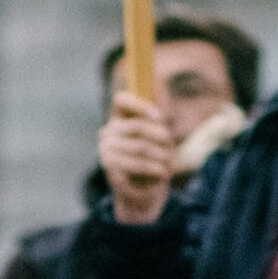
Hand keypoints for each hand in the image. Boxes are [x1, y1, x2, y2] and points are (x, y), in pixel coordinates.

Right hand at [99, 92, 176, 226]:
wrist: (142, 194)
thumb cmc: (152, 160)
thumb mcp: (158, 138)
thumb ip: (158, 118)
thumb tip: (164, 84)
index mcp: (118, 120)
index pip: (121, 100)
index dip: (140, 105)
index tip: (160, 117)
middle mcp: (107, 133)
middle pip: (137, 126)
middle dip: (160, 136)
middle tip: (171, 147)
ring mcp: (106, 152)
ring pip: (141, 147)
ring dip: (161, 156)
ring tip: (169, 164)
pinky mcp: (111, 171)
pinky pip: (138, 165)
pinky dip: (155, 170)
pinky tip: (162, 174)